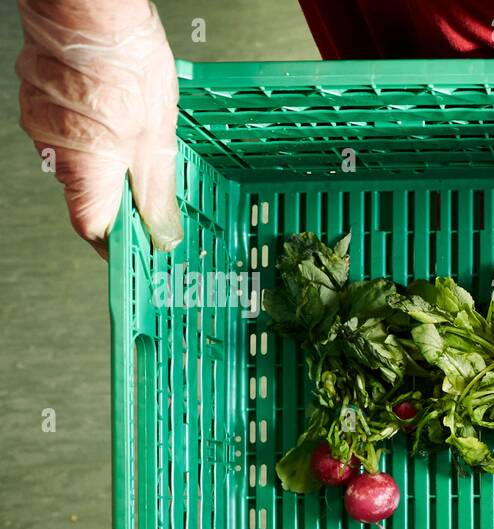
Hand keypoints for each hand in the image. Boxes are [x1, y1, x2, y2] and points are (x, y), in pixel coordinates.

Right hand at [15, 0, 181, 257]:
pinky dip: (98, 126)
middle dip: (123, 195)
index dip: (120, 244)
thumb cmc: (123, 62)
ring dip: (112, 155)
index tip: (141, 249)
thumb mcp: (159, 137)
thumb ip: (157, 189)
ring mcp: (42, 118)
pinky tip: (120, 110)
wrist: (90, 7)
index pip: (93, 229)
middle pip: (89, 192)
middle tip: (156, 189)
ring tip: (141, 138)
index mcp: (84, 170)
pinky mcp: (40, 92)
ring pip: (82, 155)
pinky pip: (71, 124)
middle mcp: (54, 149)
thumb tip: (163, 232)